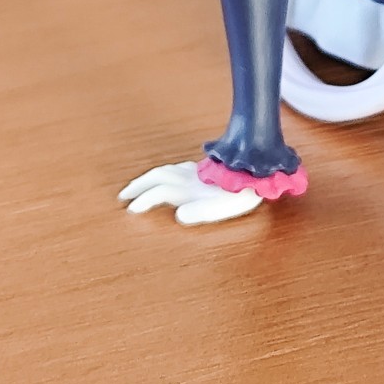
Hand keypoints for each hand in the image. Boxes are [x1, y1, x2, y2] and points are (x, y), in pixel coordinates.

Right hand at [118, 160, 263, 225]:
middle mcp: (190, 177)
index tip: (131, 210)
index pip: (160, 191)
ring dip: (148, 178)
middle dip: (138, 186)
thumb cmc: (243, 194)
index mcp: (191, 188)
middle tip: (123, 197)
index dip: (144, 199)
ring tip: (137, 187)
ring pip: (165, 170)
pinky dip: (163, 173)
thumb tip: (179, 215)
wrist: (260, 172)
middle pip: (157, 176)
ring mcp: (197, 172)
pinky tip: (165, 177)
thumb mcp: (224, 208)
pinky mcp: (205, 170)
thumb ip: (201, 212)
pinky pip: (177, 168)